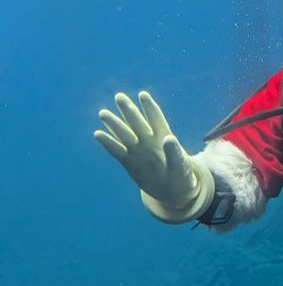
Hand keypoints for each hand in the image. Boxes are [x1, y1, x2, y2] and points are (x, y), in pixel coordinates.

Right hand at [95, 91, 213, 222]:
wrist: (173, 191)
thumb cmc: (181, 176)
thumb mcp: (180, 165)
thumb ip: (174, 152)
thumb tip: (169, 138)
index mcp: (164, 138)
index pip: (156, 119)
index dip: (150, 107)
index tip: (142, 95)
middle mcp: (149, 141)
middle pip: (137, 122)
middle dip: (128, 110)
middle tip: (119, 96)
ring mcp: (138, 151)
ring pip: (124, 134)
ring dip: (114, 124)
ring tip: (103, 113)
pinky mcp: (130, 163)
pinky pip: (117, 151)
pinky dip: (108, 143)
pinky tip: (98, 134)